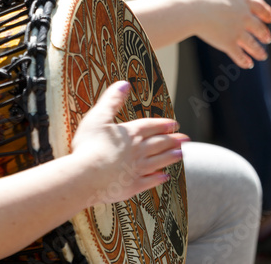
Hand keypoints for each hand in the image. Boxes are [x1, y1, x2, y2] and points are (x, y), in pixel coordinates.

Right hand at [71, 80, 188, 205]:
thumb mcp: (98, 116)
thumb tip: (124, 83)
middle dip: (173, 140)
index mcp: (131, 133)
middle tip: (186, 139)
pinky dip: (158, 179)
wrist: (85, 176)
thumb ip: (112, 100)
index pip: (151, 126)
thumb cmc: (88, 145)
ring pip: (159, 161)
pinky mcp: (131, 187)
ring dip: (171, 157)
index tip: (175, 124)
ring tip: (181, 155)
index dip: (163, 124)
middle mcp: (138, 151)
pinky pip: (149, 182)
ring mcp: (136, 170)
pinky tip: (165, 177)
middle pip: (159, 143)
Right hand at [190, 0, 270, 68]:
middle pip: (258, 27)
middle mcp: (244, 17)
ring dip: (258, 50)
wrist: (194, 9)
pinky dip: (244, 60)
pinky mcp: (228, 43)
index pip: (260, 7)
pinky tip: (248, 64)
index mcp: (243, 1)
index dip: (266, 13)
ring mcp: (237, 31)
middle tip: (268, 39)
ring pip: (252, 43)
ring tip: (262, 56)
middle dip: (263, 34)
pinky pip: (239, 54)